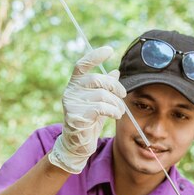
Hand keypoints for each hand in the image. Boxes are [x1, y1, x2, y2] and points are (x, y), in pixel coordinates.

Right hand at [48, 46, 125, 173]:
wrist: (79, 144)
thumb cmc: (89, 121)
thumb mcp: (100, 102)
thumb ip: (106, 88)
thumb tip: (116, 71)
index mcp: (75, 85)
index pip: (82, 65)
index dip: (95, 56)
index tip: (109, 50)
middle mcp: (70, 91)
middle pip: (96, 79)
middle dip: (114, 86)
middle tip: (123, 95)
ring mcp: (71, 103)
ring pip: (101, 95)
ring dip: (116, 103)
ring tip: (120, 111)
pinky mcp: (76, 116)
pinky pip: (100, 108)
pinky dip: (112, 110)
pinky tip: (116, 115)